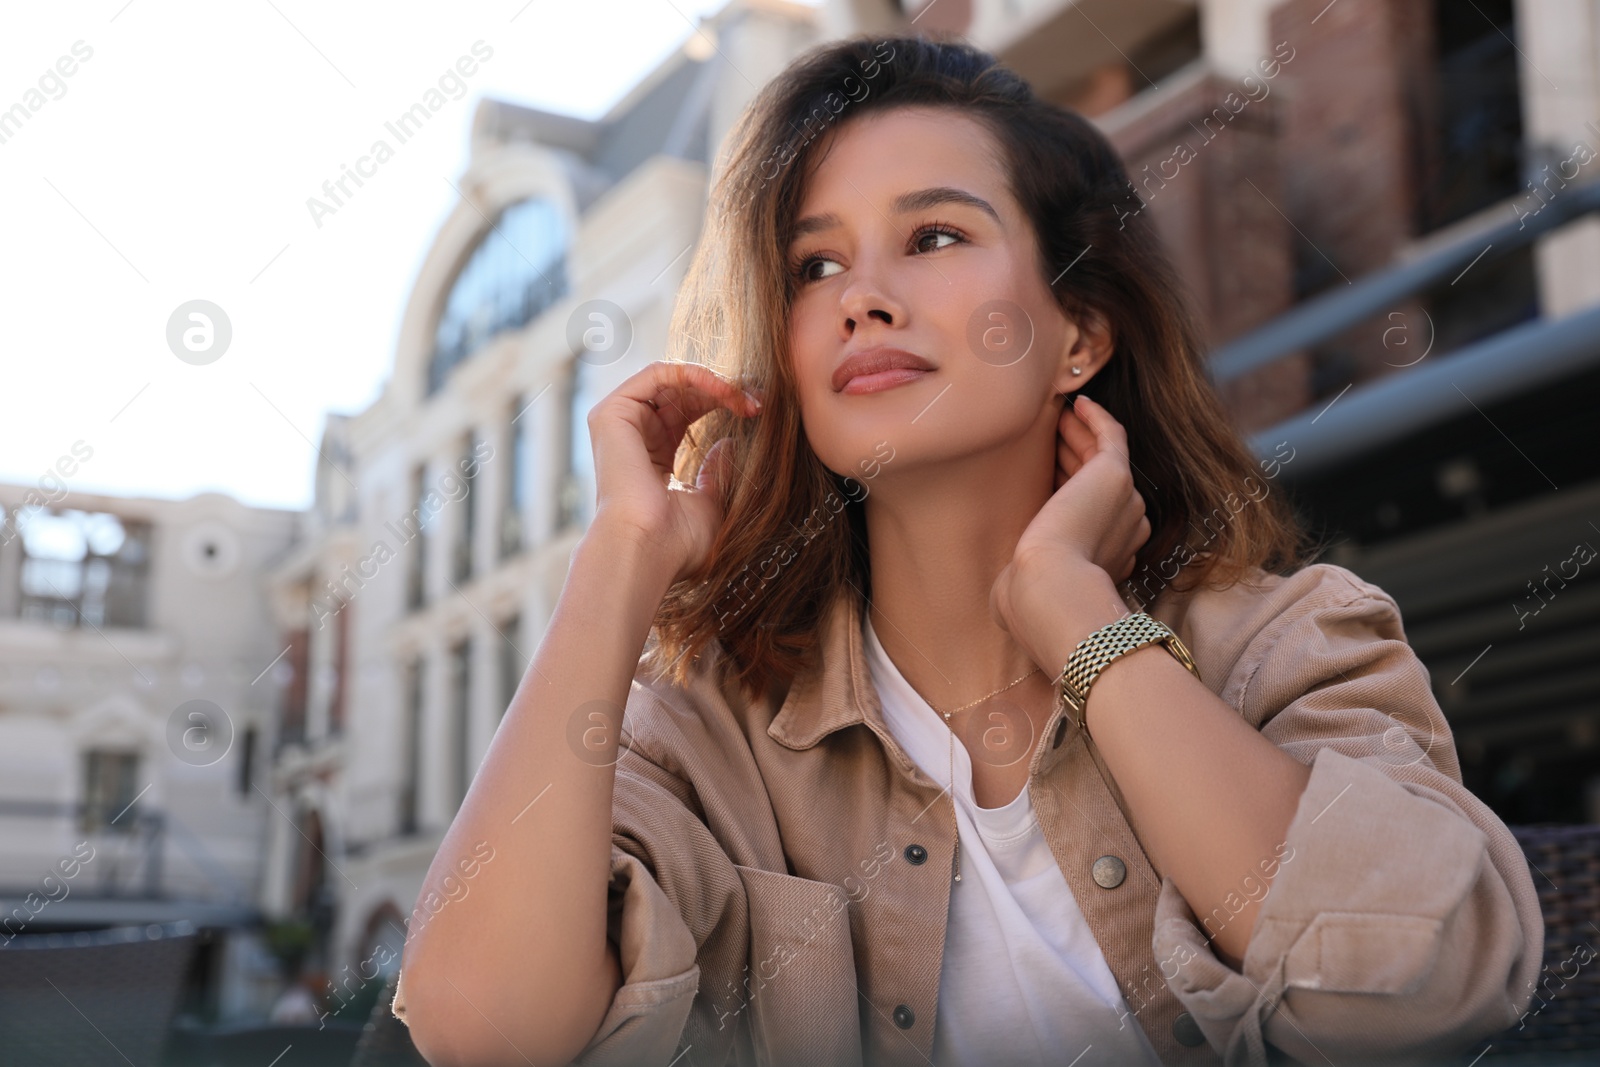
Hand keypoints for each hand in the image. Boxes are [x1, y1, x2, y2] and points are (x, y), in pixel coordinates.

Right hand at [586, 360, 761, 585]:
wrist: (646, 549)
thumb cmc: (676, 543)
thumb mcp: (710, 504)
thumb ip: (718, 472)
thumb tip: (729, 442)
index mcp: (653, 458)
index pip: (688, 415)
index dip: (722, 406)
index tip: (758, 411)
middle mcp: (634, 437)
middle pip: (682, 395)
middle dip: (723, 392)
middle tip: (758, 401)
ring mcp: (620, 423)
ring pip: (671, 380)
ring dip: (713, 383)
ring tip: (744, 398)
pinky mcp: (612, 413)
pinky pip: (657, 374)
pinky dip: (693, 375)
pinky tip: (723, 391)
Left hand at [989, 394, 1148, 663]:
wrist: (1047, 590)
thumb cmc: (1031, 602)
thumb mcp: (1031, 590)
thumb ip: (1029, 584)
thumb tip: (1008, 589)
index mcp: (1113, 556)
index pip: (1093, 512)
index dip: (1069, 489)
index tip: (1045, 474)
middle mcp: (1130, 526)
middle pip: (1099, 481)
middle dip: (1074, 457)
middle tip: (1050, 433)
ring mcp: (1127, 499)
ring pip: (1103, 457)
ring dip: (1081, 434)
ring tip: (1060, 414)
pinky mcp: (1115, 474)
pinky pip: (1112, 436)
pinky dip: (1097, 418)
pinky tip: (1078, 404)